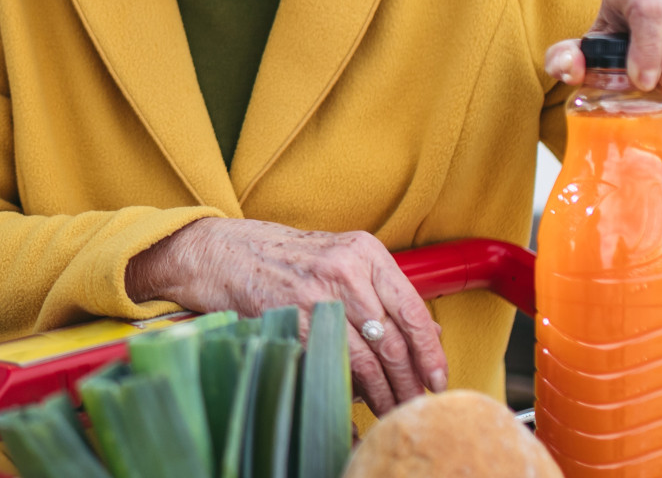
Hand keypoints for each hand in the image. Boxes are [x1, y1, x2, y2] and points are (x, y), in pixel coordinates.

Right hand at [125, 217, 446, 413]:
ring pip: (365, 360)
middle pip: (392, 340)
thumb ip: (381, 290)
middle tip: (416, 403)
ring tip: (390, 410)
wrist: (222, 252)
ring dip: (382, 393)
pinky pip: (330, 367)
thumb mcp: (339, 257)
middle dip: (409, 381)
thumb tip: (430, 332)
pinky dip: (346, 391)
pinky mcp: (291, 322)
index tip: (438, 378)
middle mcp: (345, 271)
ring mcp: (316, 297)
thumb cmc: (283, 256)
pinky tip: (354, 402)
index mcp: (364, 252)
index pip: (413, 309)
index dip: (431, 352)